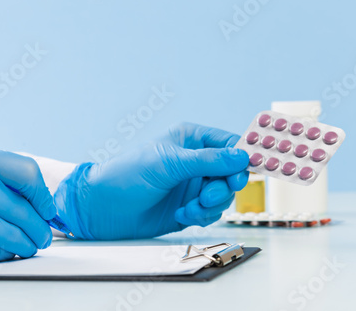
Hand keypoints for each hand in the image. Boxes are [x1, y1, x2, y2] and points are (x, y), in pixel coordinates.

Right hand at [0, 142, 55, 266]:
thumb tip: (41, 201)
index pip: (26, 171)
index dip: (43, 194)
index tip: (47, 208)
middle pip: (24, 208)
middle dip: (41, 227)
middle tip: (45, 234)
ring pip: (15, 234)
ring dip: (29, 243)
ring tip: (32, 244)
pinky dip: (6, 252)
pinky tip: (4, 248)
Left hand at [54, 122, 248, 239]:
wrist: (105, 208)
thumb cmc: (129, 174)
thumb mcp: (169, 163)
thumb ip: (208, 161)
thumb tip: (242, 157)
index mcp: (191, 140)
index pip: (229, 144)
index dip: (242, 157)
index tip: (250, 170)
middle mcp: (196, 162)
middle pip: (232, 173)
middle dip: (224, 186)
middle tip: (208, 195)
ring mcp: (193, 185)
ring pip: (224, 195)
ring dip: (212, 204)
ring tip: (192, 208)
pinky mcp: (190, 207)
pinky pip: (212, 212)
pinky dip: (202, 216)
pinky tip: (183, 215)